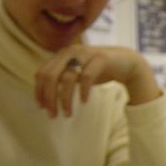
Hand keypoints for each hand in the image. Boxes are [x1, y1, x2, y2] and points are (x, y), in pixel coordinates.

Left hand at [34, 45, 160, 116]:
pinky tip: (84, 101)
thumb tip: (45, 96)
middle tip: (53, 114)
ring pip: (67, 78)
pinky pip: (87, 77)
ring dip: (65, 99)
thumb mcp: (77, 73)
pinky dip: (83, 91)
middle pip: (51, 76)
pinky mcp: (100, 59)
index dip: (39, 91)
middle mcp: (71, 52)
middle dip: (49, 98)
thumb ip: (62, 78)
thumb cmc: (99, 70)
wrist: (126, 62)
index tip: (42, 107)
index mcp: (62, 54)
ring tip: (68, 114)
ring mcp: (85, 54)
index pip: (42, 73)